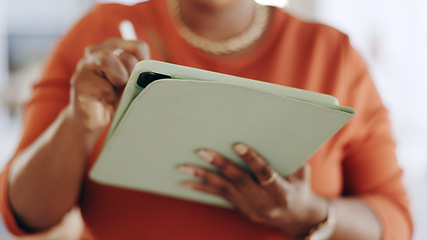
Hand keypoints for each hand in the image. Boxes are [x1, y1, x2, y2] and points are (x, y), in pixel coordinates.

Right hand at [67, 38, 149, 133]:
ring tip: (115, 93)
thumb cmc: (116, 97)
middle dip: (131, 78)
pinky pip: (103, 87)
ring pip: (107, 60)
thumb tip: (149, 74)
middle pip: (126, 57)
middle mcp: (97, 50)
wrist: (94, 119)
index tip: (136, 79)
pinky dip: (109, 98)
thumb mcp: (133, 81)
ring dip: (119, 82)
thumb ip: (141, 72)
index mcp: (114, 46)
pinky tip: (104, 101)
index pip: (139, 47)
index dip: (143, 66)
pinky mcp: (79, 81)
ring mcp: (85, 64)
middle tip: (125, 90)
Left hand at [179, 143, 327, 238]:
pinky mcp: (241, 208)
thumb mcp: (302, 172)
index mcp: (283, 192)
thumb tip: (275, 131)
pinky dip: (202, 189)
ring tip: (184, 167)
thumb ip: (290, 157)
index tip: (238, 144)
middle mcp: (265, 202)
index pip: (265, 174)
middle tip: (203, 151)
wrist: (297, 217)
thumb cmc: (300, 186)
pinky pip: (220, 197)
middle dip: (220, 165)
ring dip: (203, 177)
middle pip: (239, 181)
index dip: (252, 160)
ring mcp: (251, 208)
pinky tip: (186, 183)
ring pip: (224, 190)